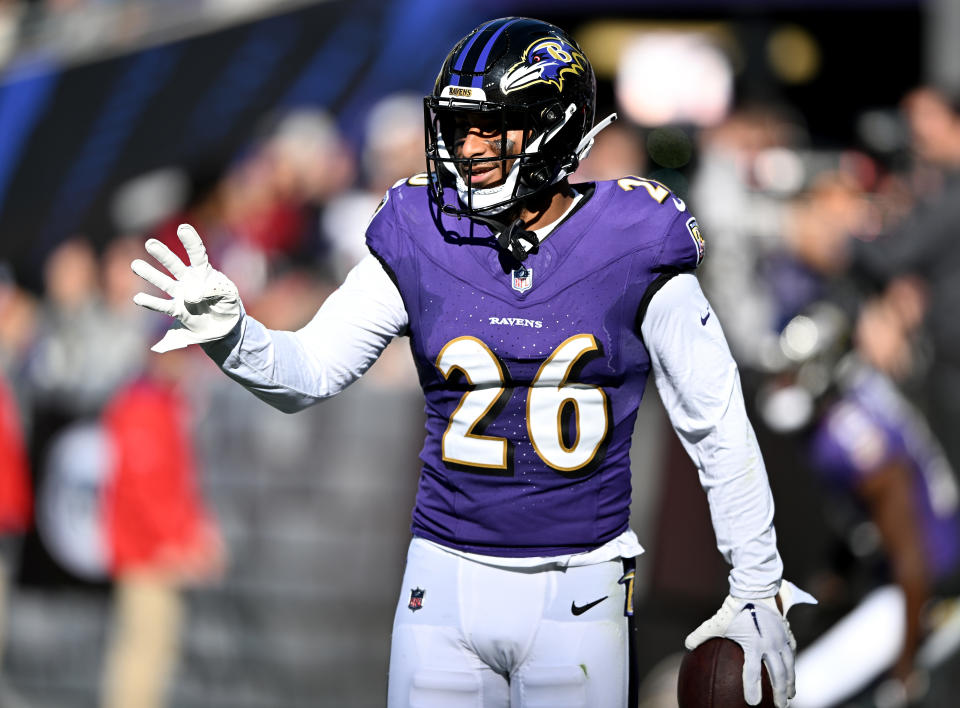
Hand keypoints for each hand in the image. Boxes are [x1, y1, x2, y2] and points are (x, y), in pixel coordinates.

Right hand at [131, 224, 241, 352]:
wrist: (223, 326)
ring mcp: (181, 294)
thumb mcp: (230, 295)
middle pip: (174, 265)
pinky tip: (138, 298)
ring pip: (164, 282)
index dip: (191, 242)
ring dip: (150, 274)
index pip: (197, 253)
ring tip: (135, 265)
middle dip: (163, 255)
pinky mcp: (177, 310)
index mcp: (204, 272)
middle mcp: (188, 280)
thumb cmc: (228, 305)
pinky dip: (151, 303)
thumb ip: (218, 289)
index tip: (183, 228)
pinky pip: (163, 306)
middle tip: (150, 243)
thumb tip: (197, 293)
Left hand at [685, 580, 815, 707]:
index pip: (753, 672)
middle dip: (780, 693)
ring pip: (789, 666)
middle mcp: (770, 644)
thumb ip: (702, 634)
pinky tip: (791, 673)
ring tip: (790, 695)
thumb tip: (687, 645)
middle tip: (780, 707)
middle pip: (777, 674)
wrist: (755, 589)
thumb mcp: (717, 622)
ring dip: (790, 682)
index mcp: (753, 644)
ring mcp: (781, 639)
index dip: (753, 689)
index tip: (753, 703)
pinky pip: (792, 652)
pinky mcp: (787, 633)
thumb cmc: (734, 608)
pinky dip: (792, 665)